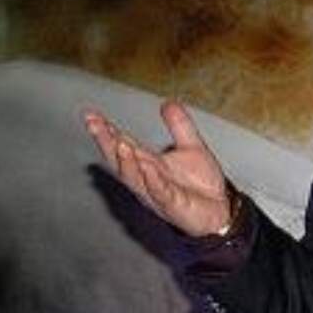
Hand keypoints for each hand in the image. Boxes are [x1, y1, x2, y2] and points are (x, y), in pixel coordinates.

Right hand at [83, 101, 230, 236]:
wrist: (221, 210)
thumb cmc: (201, 184)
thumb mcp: (192, 147)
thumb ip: (180, 126)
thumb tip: (168, 102)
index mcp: (148, 164)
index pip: (122, 145)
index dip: (106, 131)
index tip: (91, 114)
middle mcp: (146, 179)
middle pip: (120, 160)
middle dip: (106, 143)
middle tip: (94, 124)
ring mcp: (157, 193)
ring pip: (134, 178)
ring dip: (126, 161)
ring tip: (119, 142)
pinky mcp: (173, 205)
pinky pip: (160, 192)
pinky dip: (153, 180)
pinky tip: (148, 167)